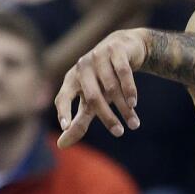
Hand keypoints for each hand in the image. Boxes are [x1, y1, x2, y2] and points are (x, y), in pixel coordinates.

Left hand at [55, 28, 146, 147]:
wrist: (125, 47)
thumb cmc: (103, 81)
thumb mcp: (90, 101)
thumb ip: (78, 122)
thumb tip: (60, 145)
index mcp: (72, 79)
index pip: (63, 97)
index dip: (63, 111)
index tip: (65, 127)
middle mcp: (82, 67)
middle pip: (92, 97)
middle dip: (107, 117)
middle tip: (119, 133)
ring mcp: (98, 56)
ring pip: (111, 87)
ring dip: (123, 108)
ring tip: (134, 124)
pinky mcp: (116, 50)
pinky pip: (122, 72)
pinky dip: (129, 89)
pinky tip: (134, 103)